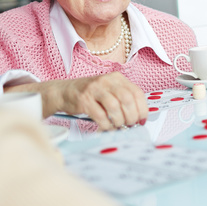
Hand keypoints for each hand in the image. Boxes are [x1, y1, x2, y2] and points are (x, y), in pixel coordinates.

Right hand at [10, 73, 147, 130]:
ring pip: (114, 107)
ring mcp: (95, 89)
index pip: (137, 92)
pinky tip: (107, 127)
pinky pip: (100, 115)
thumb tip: (139, 117)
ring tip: (118, 126)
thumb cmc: (90, 94)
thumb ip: (124, 100)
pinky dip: (106, 124)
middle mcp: (107, 81)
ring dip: (119, 120)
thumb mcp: (110, 90)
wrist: (64, 91)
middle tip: (129, 124)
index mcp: (117, 78)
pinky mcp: (84, 99)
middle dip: (131, 116)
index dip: (142, 108)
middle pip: (127, 99)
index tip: (141, 120)